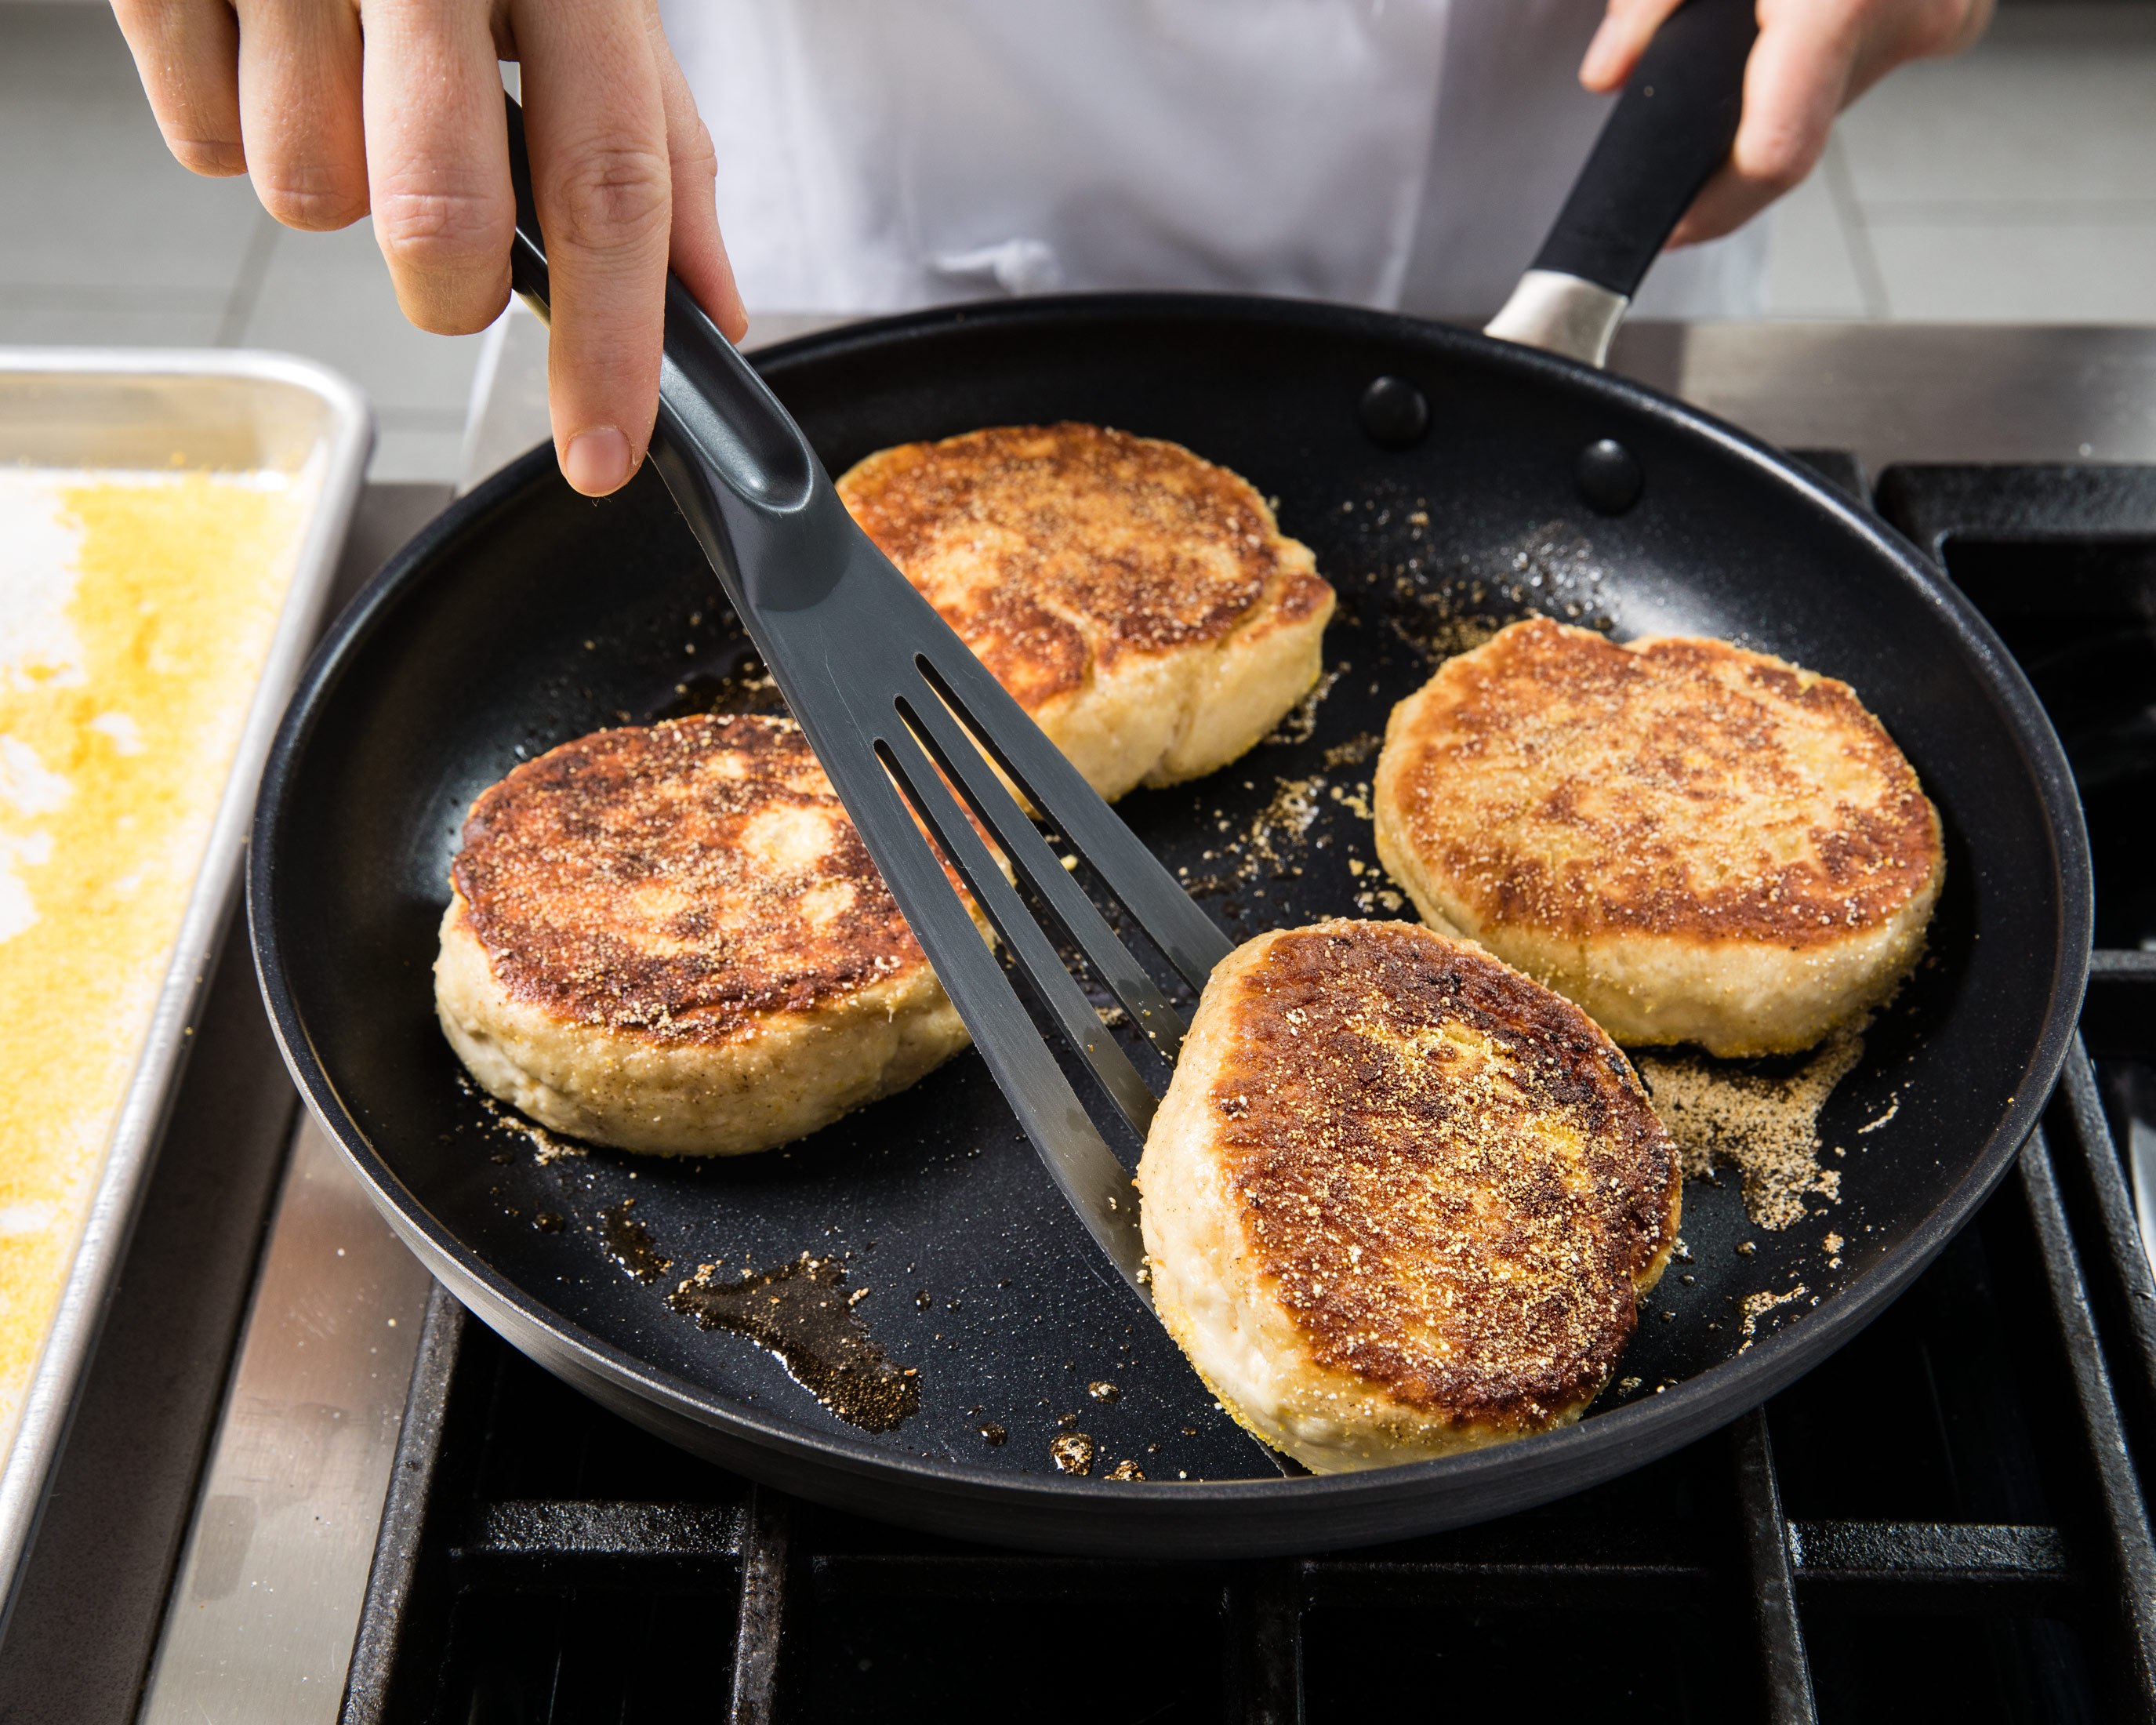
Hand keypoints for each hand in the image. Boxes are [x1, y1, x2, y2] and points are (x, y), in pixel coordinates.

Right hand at [110, 0, 746, 496]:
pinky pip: (198, 140)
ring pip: (307, 197)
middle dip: (451, 288)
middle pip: (442, 222)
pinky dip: (234, 122)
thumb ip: (655, 139)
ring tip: (345, 76)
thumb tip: (713, 305)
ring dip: (334, 178)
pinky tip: (266, 44)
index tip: (606, 453)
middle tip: (454, 242)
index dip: (612, 343)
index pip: (609, 182)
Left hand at [1579, 0, 1994, 245]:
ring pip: (1829, 97)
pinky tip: (1800, 9)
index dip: (1711, 209)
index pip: (1772, 157)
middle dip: (1731, 126)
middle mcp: (1907, 19)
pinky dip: (1823, 46)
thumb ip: (1647, 2)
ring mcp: (1943, 17)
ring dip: (1778, 79)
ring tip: (1757, 21)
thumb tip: (1609, 75)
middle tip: (1690, 89)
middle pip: (1793, 130)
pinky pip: (1871, 57)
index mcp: (1838, 2)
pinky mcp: (1958, 12)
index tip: (1667, 228)